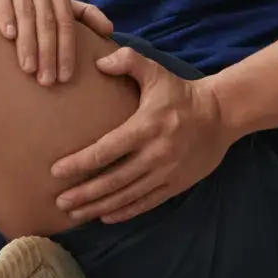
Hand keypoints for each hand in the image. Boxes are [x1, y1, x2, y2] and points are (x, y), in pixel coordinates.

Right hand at [0, 0, 112, 85]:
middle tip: (46, 81)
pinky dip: (6, 15)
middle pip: (47, 19)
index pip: (66, 22)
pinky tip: (8, 35)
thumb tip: (109, 31)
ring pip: (26, 11)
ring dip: (28, 41)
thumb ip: (77, 14)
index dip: (67, 50)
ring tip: (27, 68)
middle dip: (48, 52)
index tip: (64, 78)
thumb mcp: (46, 2)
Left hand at [51, 48, 238, 222]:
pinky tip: (105, 216)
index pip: (106, 150)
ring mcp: (166, 172)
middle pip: (113, 180)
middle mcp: (155, 154)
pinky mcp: (176, 184)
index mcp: (145, 127)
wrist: (221, 115)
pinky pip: (147, 203)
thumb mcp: (156, 71)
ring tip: (75, 214)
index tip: (56, 172)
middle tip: (59, 202)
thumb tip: (99, 62)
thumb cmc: (180, 93)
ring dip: (99, 206)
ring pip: (127, 196)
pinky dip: (125, 211)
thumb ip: (128, 61)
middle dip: (84, 193)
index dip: (79, 163)